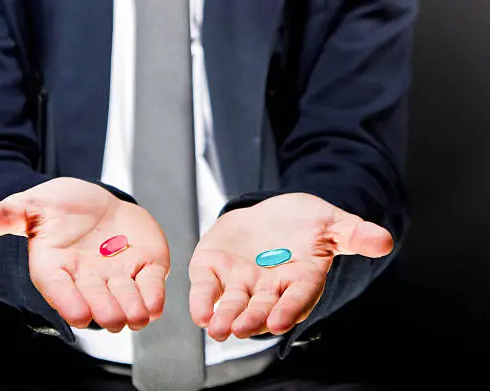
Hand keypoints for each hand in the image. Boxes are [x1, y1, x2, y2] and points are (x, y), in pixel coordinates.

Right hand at [0, 178, 168, 331]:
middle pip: (96, 300)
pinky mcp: (145, 267)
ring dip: (132, 309)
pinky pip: (150, 285)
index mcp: (56, 268)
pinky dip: (154, 296)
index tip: (77, 314)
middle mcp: (86, 279)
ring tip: (139, 315)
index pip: (59, 289)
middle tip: (112, 318)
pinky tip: (156, 304)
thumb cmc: (59, 208)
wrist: (95, 204)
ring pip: (126, 300)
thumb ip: (2, 215)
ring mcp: (117, 276)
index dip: (68, 301)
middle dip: (105, 310)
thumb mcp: (30, 205)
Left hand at [189, 193, 392, 340]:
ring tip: (218, 330)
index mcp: (300, 278)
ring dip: (226, 317)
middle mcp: (270, 288)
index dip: (290, 308)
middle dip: (253, 319)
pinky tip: (200, 314)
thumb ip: (353, 233)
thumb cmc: (303, 223)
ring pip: (233, 304)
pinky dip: (202, 301)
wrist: (269, 214)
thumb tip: (384, 240)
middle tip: (242, 329)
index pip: (298, 297)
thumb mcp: (331, 222)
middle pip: (263, 307)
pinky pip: (207, 289)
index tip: (281, 321)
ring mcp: (240, 282)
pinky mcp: (214, 271)